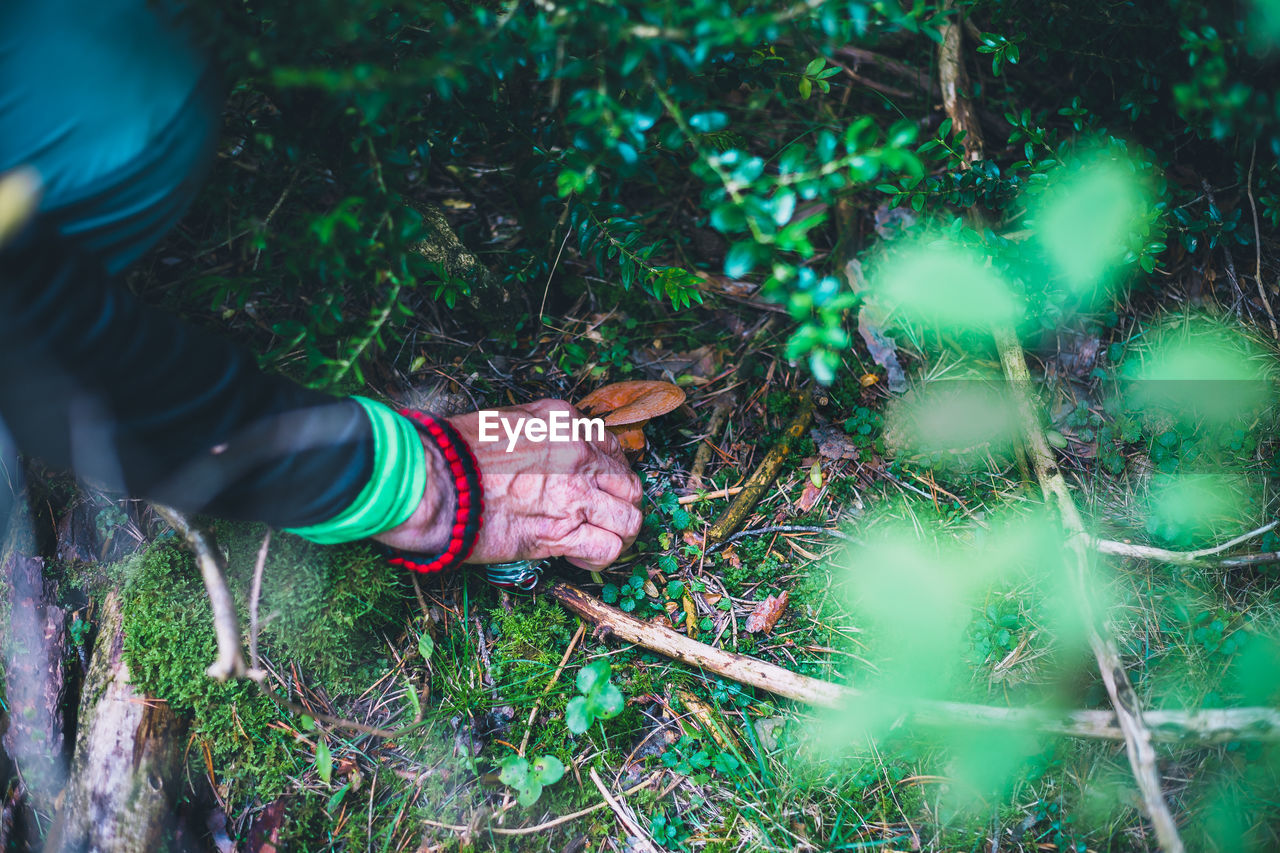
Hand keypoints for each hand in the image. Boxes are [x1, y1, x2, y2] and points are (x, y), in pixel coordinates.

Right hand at [374, 399, 642, 569]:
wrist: (434, 481)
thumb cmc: (456, 450)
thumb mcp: (507, 418)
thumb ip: (540, 432)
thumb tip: (549, 450)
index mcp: (567, 423)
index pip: (612, 448)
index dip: (609, 472)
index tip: (596, 486)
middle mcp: (580, 456)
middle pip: (629, 485)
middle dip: (622, 503)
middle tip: (603, 515)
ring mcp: (575, 496)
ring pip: (629, 519)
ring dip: (620, 532)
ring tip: (601, 539)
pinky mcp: (561, 534)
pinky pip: (607, 549)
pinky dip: (601, 557)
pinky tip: (580, 557)